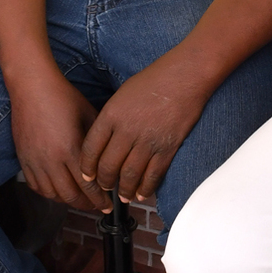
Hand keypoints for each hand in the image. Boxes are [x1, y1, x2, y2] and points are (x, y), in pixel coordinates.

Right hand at [10, 68, 101, 211]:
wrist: (32, 87)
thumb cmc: (64, 97)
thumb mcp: (90, 116)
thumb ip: (98, 142)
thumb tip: (109, 160)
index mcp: (70, 150)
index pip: (88, 186)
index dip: (100, 200)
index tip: (108, 206)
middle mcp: (50, 160)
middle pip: (70, 196)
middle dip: (86, 205)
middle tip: (96, 206)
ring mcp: (34, 161)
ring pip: (52, 194)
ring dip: (68, 201)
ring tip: (79, 199)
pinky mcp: (23, 159)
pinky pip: (36, 186)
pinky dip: (48, 193)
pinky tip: (58, 190)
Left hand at [79, 54, 209, 203]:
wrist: (184, 76)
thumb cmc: (154, 80)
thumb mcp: (122, 94)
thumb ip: (111, 118)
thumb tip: (104, 141)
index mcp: (111, 115)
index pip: (90, 150)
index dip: (86, 168)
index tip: (87, 176)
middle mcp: (126, 131)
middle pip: (108, 166)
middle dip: (104, 182)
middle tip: (105, 188)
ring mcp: (147, 141)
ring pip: (129, 175)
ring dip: (124, 190)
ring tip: (123, 196)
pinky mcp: (167, 148)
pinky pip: (153, 175)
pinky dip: (146, 188)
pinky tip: (142, 193)